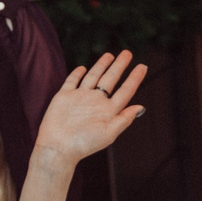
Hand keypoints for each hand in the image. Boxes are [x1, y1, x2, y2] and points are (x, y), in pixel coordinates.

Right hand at [34, 54, 149, 168]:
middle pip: (110, 79)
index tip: (143, 66)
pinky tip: (83, 68)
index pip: (125, 91)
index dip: (134, 79)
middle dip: (119, 66)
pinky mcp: (64, 97)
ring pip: (93, 77)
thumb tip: (141, 107)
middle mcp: (95, 102)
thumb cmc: (84, 144)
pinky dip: (77, 74)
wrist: (58, 147)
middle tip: (128, 53)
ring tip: (110, 55)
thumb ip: (124, 119)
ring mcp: (80, 98)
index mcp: (108, 111)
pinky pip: (72, 81)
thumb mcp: (109, 133)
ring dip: (101, 66)